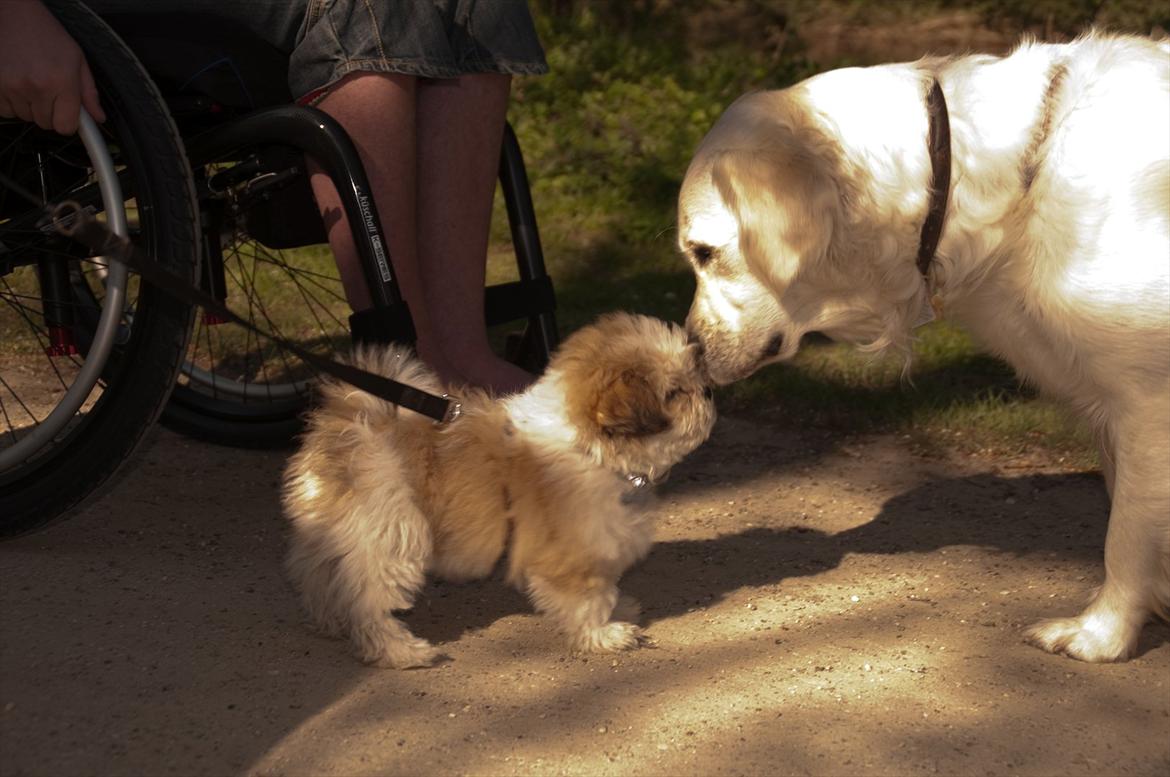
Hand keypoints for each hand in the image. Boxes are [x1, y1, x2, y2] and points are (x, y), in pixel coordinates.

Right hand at [0, 0, 105, 133]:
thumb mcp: (77, 59)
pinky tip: (17, 83)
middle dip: (49, 111)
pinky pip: (5, 111)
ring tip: (31, 81)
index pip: (66, 127)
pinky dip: (11, 102)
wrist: (13, 14)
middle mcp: (36, 86)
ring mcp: (12, 87)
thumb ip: (89, 92)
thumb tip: (98, 118)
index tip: (67, 113)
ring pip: (26, 117)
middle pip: (46, 124)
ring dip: (30, 105)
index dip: (68, 122)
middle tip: (48, 89)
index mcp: (62, 81)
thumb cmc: (46, 34)